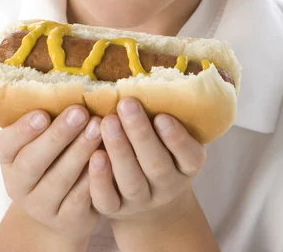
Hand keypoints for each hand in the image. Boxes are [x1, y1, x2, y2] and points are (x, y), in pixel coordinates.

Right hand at [0, 105, 102, 244]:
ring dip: (80, 151)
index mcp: (8, 158)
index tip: (42, 113)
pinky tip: (106, 156)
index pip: (6, 144)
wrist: (63, 204)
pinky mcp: (67, 222)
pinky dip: (94, 177)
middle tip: (80, 112)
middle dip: (58, 135)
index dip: (23, 130)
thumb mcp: (42, 137)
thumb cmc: (54, 156)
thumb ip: (48, 115)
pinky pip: (80, 200)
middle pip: (33, 162)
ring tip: (98, 127)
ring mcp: (41, 207)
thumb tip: (66, 79)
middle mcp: (18, 185)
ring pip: (59, 180)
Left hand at [88, 97, 206, 222]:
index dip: (176, 138)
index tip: (162, 116)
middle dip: (140, 134)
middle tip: (126, 104)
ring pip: (131, 181)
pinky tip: (93, 155)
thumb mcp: (169, 132)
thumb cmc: (158, 147)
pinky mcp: (115, 210)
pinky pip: (107, 199)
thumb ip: (162, 111)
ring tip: (106, 122)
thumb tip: (143, 72)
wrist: (148, 197)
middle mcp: (167, 186)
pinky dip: (100, 179)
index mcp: (187, 165)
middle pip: (157, 165)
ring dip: (119, 150)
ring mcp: (141, 201)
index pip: (189, 155)